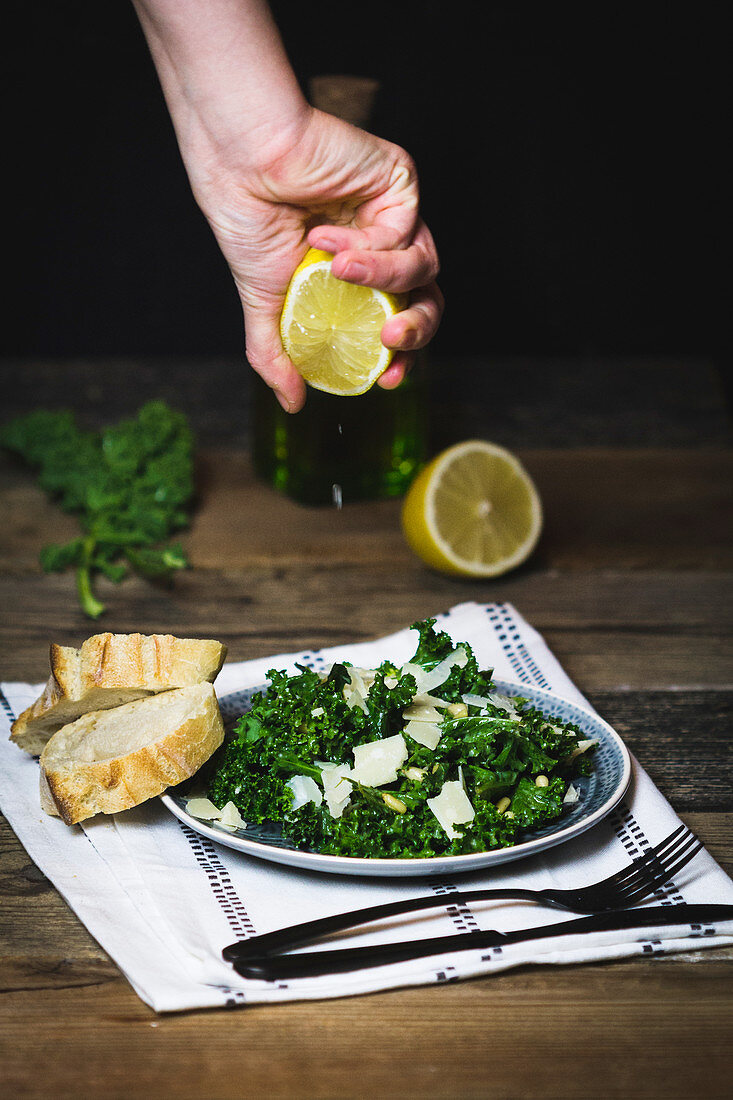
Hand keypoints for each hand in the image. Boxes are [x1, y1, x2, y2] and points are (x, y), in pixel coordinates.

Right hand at [190, 106, 442, 411]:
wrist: (241, 167)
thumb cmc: (249, 221)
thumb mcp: (264, 303)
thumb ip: (279, 353)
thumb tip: (293, 404)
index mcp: (358, 275)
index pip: (396, 320)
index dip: (400, 355)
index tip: (387, 380)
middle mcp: (382, 246)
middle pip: (427, 299)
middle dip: (417, 330)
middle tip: (390, 342)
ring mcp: (394, 214)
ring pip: (425, 267)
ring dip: (383, 279)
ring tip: (337, 272)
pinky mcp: (399, 183)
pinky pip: (405, 232)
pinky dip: (368, 246)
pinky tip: (327, 239)